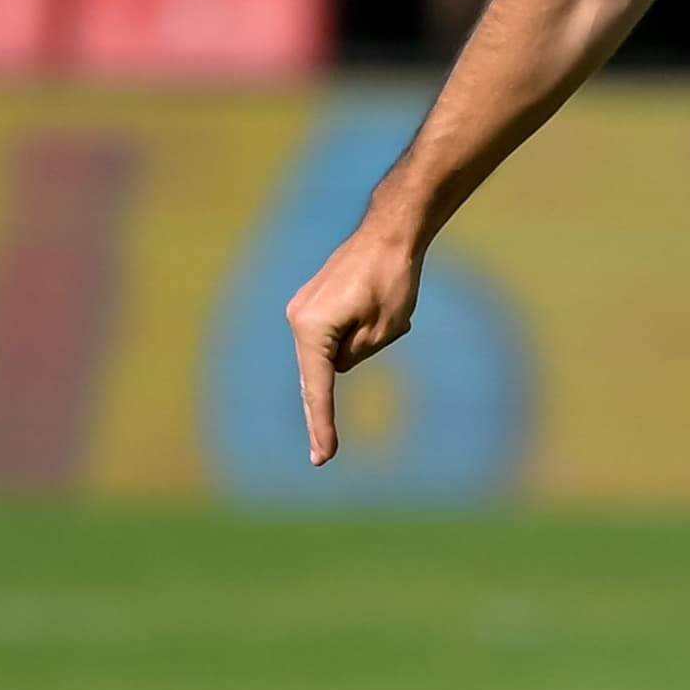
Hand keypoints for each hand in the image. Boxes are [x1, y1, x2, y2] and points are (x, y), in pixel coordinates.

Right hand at [283, 223, 424, 464]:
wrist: (390, 232)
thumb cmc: (391, 280)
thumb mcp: (382, 331)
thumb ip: (354, 356)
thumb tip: (336, 363)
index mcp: (312, 329)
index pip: (317, 388)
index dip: (321, 425)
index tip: (322, 457)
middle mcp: (298, 318)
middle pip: (316, 374)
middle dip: (325, 407)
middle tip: (322, 457)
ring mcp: (303, 309)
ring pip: (329, 353)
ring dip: (358, 347)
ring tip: (390, 317)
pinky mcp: (313, 303)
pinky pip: (332, 336)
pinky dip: (354, 335)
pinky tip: (380, 308)